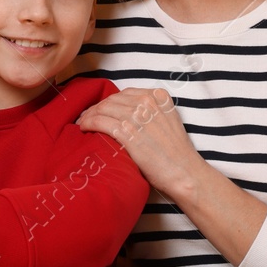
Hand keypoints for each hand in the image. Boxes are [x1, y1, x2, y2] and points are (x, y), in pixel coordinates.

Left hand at [77, 88, 200, 197]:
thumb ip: (150, 113)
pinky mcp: (128, 132)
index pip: (125, 94)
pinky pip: (100, 122)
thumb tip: (125, 114)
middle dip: (96, 108)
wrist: (184, 172)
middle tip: (86, 117)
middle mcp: (148, 102)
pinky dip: (89, 123)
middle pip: (112, 100)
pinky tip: (84, 129)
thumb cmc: (176, 153)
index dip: (109, 102)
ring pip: (103, 109)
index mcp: (159, 96)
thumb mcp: (167, 121)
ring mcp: (138, 116)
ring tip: (82, 124)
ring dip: (89, 116)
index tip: (100, 110)